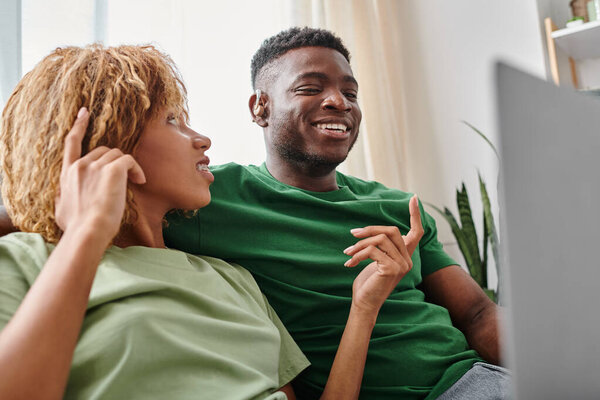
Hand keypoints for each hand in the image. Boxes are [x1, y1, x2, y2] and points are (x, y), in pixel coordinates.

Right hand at [54, 107, 145, 243]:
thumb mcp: (60, 210)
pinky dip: (137, 169)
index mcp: (67, 174)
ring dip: (127, 168)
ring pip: (117, 155)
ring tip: (133, 183)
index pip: (72, 143)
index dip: (78, 126)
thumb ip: (63, 198)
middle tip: (123, 180)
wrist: (87, 232)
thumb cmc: (76, 228)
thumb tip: (63, 198)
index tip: (85, 112)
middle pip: (103, 150)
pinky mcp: (112, 169)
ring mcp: (95, 166)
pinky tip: (140, 181)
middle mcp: (80, 166)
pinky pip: (129, 160)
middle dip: (115, 162)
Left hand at [343, 195, 423, 313]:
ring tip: (347, 253)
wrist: (364, 303)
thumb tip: (371, 231)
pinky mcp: (391, 269)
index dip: (415, 215)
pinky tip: (349, 264)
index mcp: (405, 256)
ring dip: (359, 244)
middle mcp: (407, 260)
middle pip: (392, 231)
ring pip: (380, 240)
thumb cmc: (368, 282)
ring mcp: (402, 265)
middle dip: (370, 230)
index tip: (414, 198)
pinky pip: (373, 251)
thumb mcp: (375, 260)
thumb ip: (379, 246)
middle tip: (353, 234)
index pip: (416, 233)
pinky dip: (358, 255)